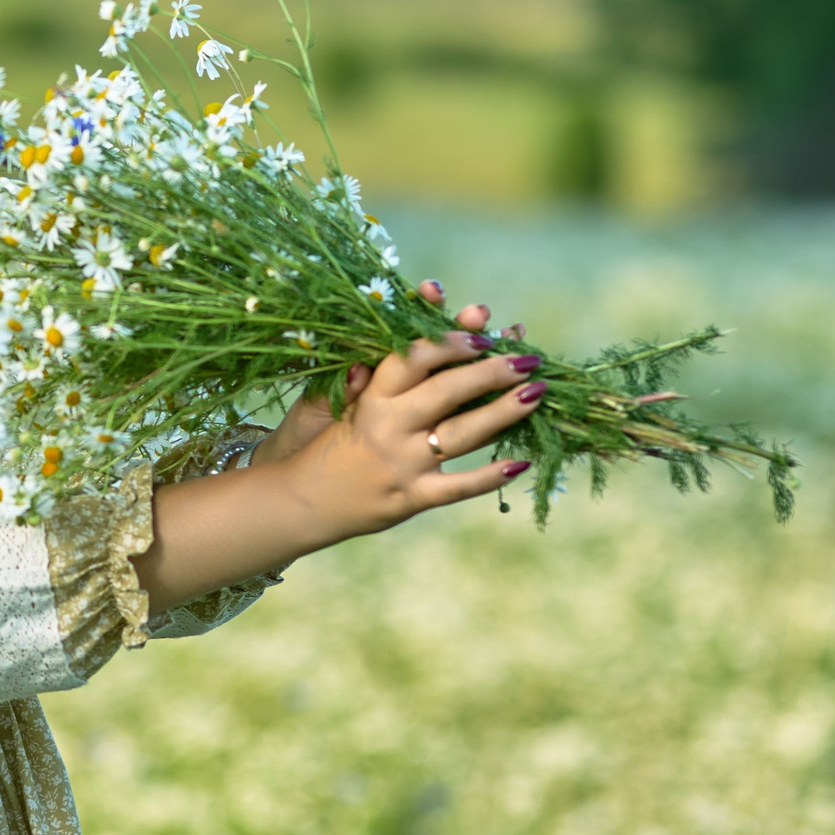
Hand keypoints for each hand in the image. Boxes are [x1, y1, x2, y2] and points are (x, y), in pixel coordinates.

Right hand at [135, 284, 539, 606]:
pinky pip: (460, 487)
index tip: (481, 331)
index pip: (415, 357)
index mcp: (370, 398)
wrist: (297, 502)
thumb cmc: (323, 446)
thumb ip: (371, 376)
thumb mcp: (339, 403)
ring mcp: (403, 464)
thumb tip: (395, 343)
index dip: (451, 341)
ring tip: (537, 394)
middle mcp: (388, 427)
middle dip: (493, 370)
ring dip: (504, 412)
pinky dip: (491, 476)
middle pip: (449, 390)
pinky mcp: (411, 499)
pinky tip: (519, 463)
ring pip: (464, 434)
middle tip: (527, 359)